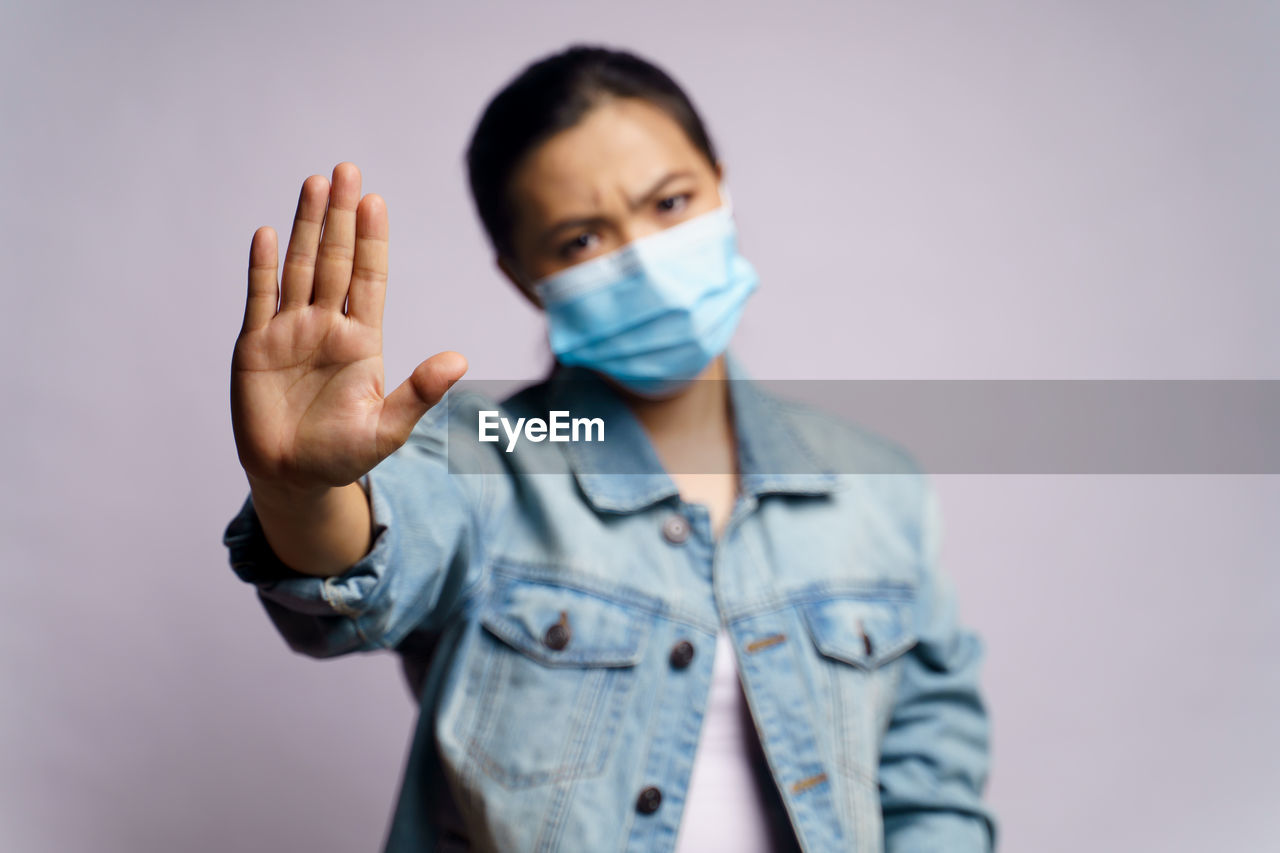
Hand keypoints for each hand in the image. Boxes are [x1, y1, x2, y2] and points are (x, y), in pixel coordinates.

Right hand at [230, 162, 466, 491]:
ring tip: (314, 184)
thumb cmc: (344, 455)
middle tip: (347, 170)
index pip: (369, 279)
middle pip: (335, 261)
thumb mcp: (389, 428)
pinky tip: (267, 234)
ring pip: (299, 268)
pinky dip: (263, 268)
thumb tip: (460, 360)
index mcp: (361, 341)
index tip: (376, 201)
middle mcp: (326, 327)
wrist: (294, 478)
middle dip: (340, 216)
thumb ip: (420, 392)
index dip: (372, 240)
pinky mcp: (255, 347)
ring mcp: (289, 333)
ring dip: (306, 227)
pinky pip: (260, 299)